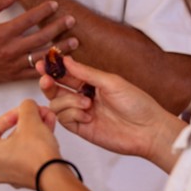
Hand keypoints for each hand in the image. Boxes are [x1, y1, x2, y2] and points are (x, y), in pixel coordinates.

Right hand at [0, 0, 77, 85]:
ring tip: (75, 41)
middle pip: (40, 37)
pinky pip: (36, 72)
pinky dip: (50, 67)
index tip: (54, 4)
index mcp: (1, 33)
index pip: (28, 19)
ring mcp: (14, 64)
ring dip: (61, 49)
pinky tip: (62, 61)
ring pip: (43, 56)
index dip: (43, 10)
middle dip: (58, 27)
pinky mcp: (15, 75)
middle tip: (71, 20)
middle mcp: (10, 49)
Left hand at [0, 99, 59, 189]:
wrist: (55, 178)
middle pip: (10, 137)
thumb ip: (26, 107)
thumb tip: (27, 105)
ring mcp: (13, 175)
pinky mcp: (29, 179)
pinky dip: (39, 144)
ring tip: (47, 121)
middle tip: (38, 114)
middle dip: (27, 122)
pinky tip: (50, 133)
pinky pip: (31, 157)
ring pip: (23, 146)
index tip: (20, 112)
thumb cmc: (38, 155)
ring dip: (35, 131)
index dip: (7, 117)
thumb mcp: (30, 120)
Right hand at [40, 54, 173, 160]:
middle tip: (46, 80)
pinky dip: (72, 115)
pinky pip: (64, 120)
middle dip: (49, 84)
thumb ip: (86, 73)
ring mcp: (81, 113)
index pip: (66, 74)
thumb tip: (67, 60)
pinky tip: (87, 116)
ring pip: (57, 104)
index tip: (42, 63)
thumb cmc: (137, 103)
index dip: (53, 69)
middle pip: (56, 90)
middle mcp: (83, 97)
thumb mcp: (111, 82)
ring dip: (67, 102)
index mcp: (91, 83)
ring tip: (86, 104)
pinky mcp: (81, 128)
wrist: (148, 130)